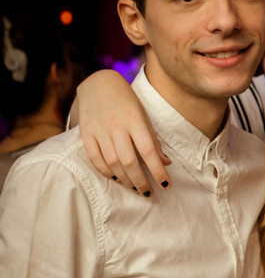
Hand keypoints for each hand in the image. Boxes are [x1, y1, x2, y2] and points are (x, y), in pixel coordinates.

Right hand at [77, 70, 170, 194]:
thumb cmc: (127, 103)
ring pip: (112, 162)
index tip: (166, 184)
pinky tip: (115, 177)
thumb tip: (165, 163)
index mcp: (135, 121)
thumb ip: (153, 141)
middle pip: (129, 161)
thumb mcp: (144, 118)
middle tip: (148, 192)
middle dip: (141, 181)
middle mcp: (117, 126)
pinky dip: (105, 171)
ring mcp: (99, 130)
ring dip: (125, 179)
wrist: (99, 84)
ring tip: (135, 187)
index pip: (149, 151)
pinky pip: (94, 158)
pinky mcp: (85, 133)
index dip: (158, 170)